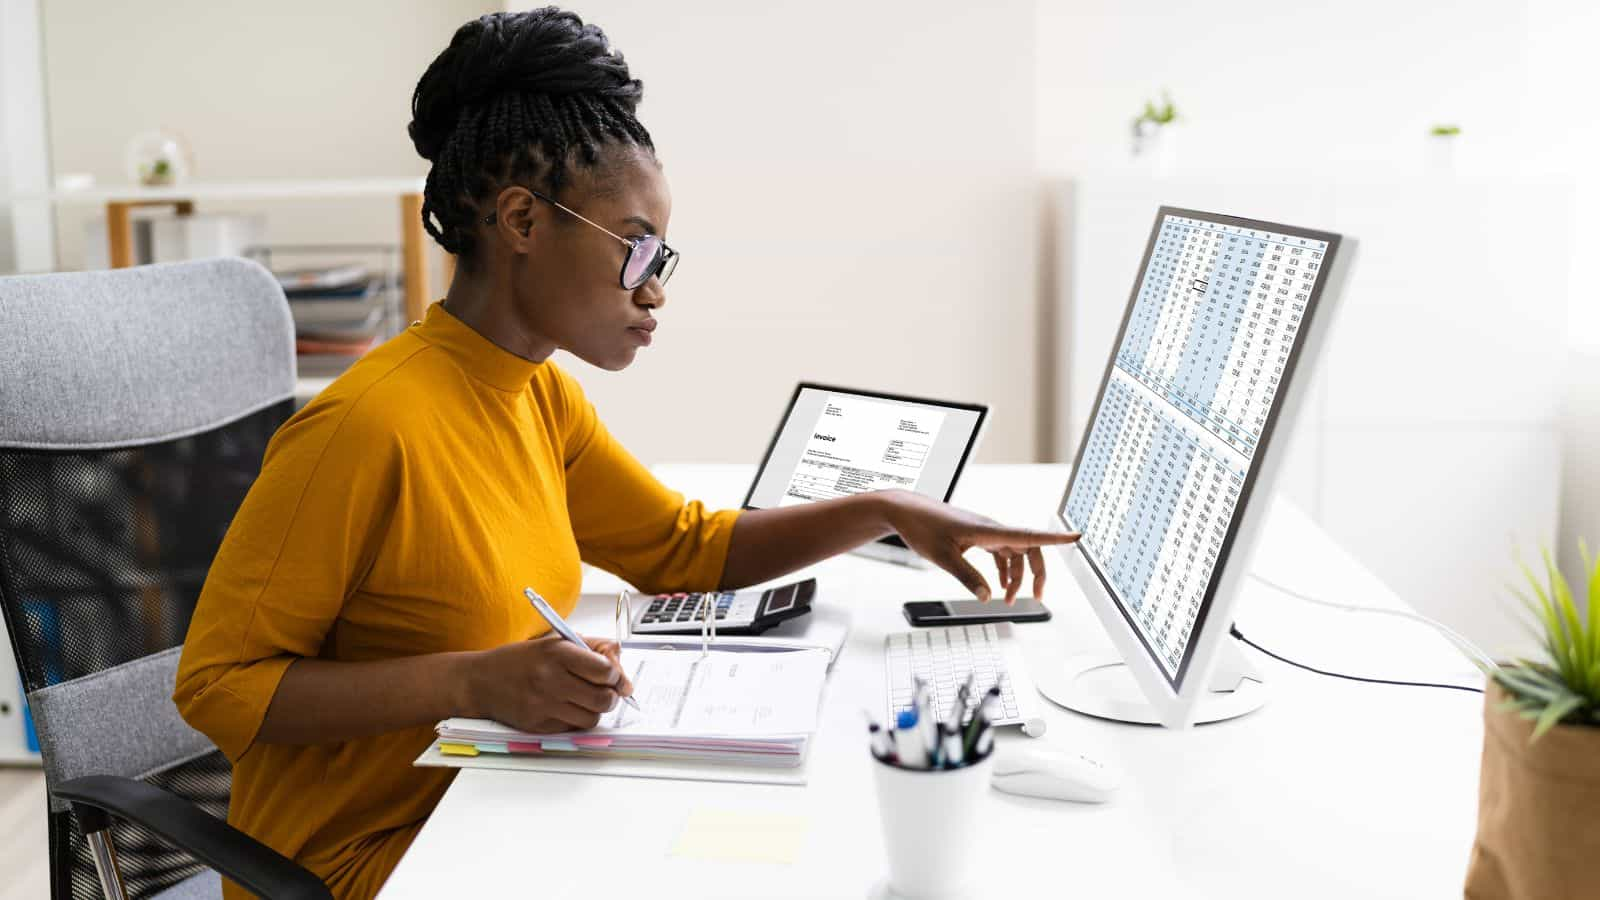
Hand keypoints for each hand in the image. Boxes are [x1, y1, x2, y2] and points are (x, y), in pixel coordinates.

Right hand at [459, 633, 633, 732]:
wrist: (481, 681)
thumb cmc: (521, 660)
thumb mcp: (555, 641)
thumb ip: (592, 646)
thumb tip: (619, 658)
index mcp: (558, 653)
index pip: (605, 670)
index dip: (616, 675)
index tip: (615, 676)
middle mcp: (551, 680)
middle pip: (603, 698)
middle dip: (612, 696)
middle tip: (608, 692)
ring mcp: (544, 705)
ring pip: (591, 718)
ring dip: (595, 710)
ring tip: (585, 700)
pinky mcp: (538, 725)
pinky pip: (572, 729)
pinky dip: (575, 720)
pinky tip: (566, 707)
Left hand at [880, 490, 1080, 604]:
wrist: (905, 511)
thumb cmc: (922, 527)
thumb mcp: (942, 557)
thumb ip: (967, 577)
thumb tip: (988, 596)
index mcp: (988, 530)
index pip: (1029, 535)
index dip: (1056, 538)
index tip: (1078, 537)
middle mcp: (992, 528)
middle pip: (1029, 548)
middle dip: (1037, 573)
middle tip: (1037, 597)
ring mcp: (986, 531)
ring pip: (1015, 553)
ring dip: (1016, 576)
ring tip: (1009, 599)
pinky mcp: (978, 535)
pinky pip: (1001, 552)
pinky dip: (1004, 570)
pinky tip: (998, 586)